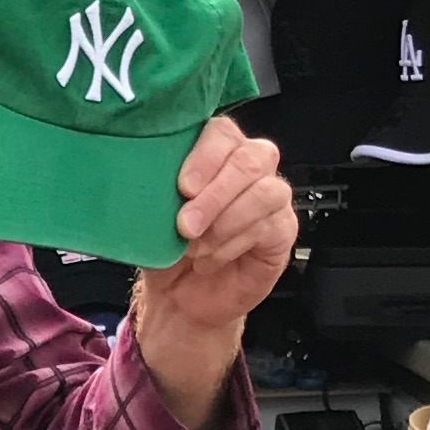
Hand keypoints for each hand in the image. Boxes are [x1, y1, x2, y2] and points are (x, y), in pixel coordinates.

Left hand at [140, 114, 297, 336]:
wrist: (181, 297)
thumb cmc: (167, 249)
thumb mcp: (150, 218)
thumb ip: (154, 192)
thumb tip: (145, 180)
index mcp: (214, 151)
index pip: (221, 133)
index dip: (205, 157)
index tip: (183, 187)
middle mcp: (248, 166)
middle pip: (249, 159)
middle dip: (215, 195)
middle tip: (186, 225)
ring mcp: (271, 195)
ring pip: (265, 192)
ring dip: (225, 223)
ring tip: (194, 248)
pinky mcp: (284, 228)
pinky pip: (270, 225)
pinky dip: (234, 245)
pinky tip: (210, 260)